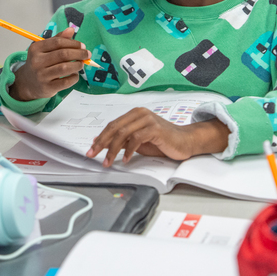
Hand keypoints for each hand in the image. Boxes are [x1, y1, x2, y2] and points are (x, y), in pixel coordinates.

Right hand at [8, 27, 87, 101]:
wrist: (28, 83)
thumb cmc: (40, 63)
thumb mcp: (45, 49)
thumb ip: (58, 39)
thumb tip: (71, 29)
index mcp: (36, 48)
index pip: (58, 42)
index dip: (73, 43)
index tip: (83, 46)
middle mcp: (37, 61)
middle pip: (63, 54)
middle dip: (79, 53)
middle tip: (87, 54)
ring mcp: (41, 75)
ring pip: (65, 68)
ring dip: (77, 65)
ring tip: (81, 64)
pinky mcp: (47, 87)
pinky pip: (66, 82)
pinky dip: (74, 77)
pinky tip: (75, 74)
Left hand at [88, 112, 227, 166]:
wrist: (185, 142)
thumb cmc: (162, 142)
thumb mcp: (139, 142)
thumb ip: (124, 140)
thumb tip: (103, 144)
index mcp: (135, 114)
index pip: (112, 125)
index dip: (100, 137)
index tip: (91, 149)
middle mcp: (140, 113)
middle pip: (115, 128)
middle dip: (101, 143)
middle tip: (93, 155)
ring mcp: (148, 120)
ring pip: (123, 133)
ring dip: (113, 150)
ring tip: (107, 162)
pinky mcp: (155, 128)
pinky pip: (136, 138)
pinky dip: (128, 150)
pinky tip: (125, 160)